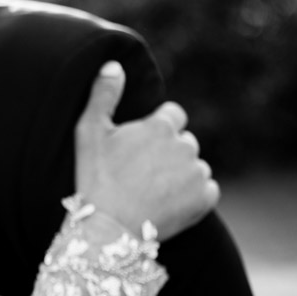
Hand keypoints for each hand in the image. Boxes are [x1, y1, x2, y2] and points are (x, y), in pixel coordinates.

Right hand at [74, 61, 219, 240]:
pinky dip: (194, 197)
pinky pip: (207, 190)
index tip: (141, 148)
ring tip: (153, 193)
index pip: (173, 116)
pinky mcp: (204, 199)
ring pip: (194, 167)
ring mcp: (197, 173)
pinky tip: (170, 204)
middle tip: (143, 175)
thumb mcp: (89, 132)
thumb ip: (103, 95)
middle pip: (184, 143)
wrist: (107, 230)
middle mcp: (184, 146)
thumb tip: (114, 64)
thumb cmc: (94, 179)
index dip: (157, 130)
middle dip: (169, 154)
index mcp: (160, 127)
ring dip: (181, 175)